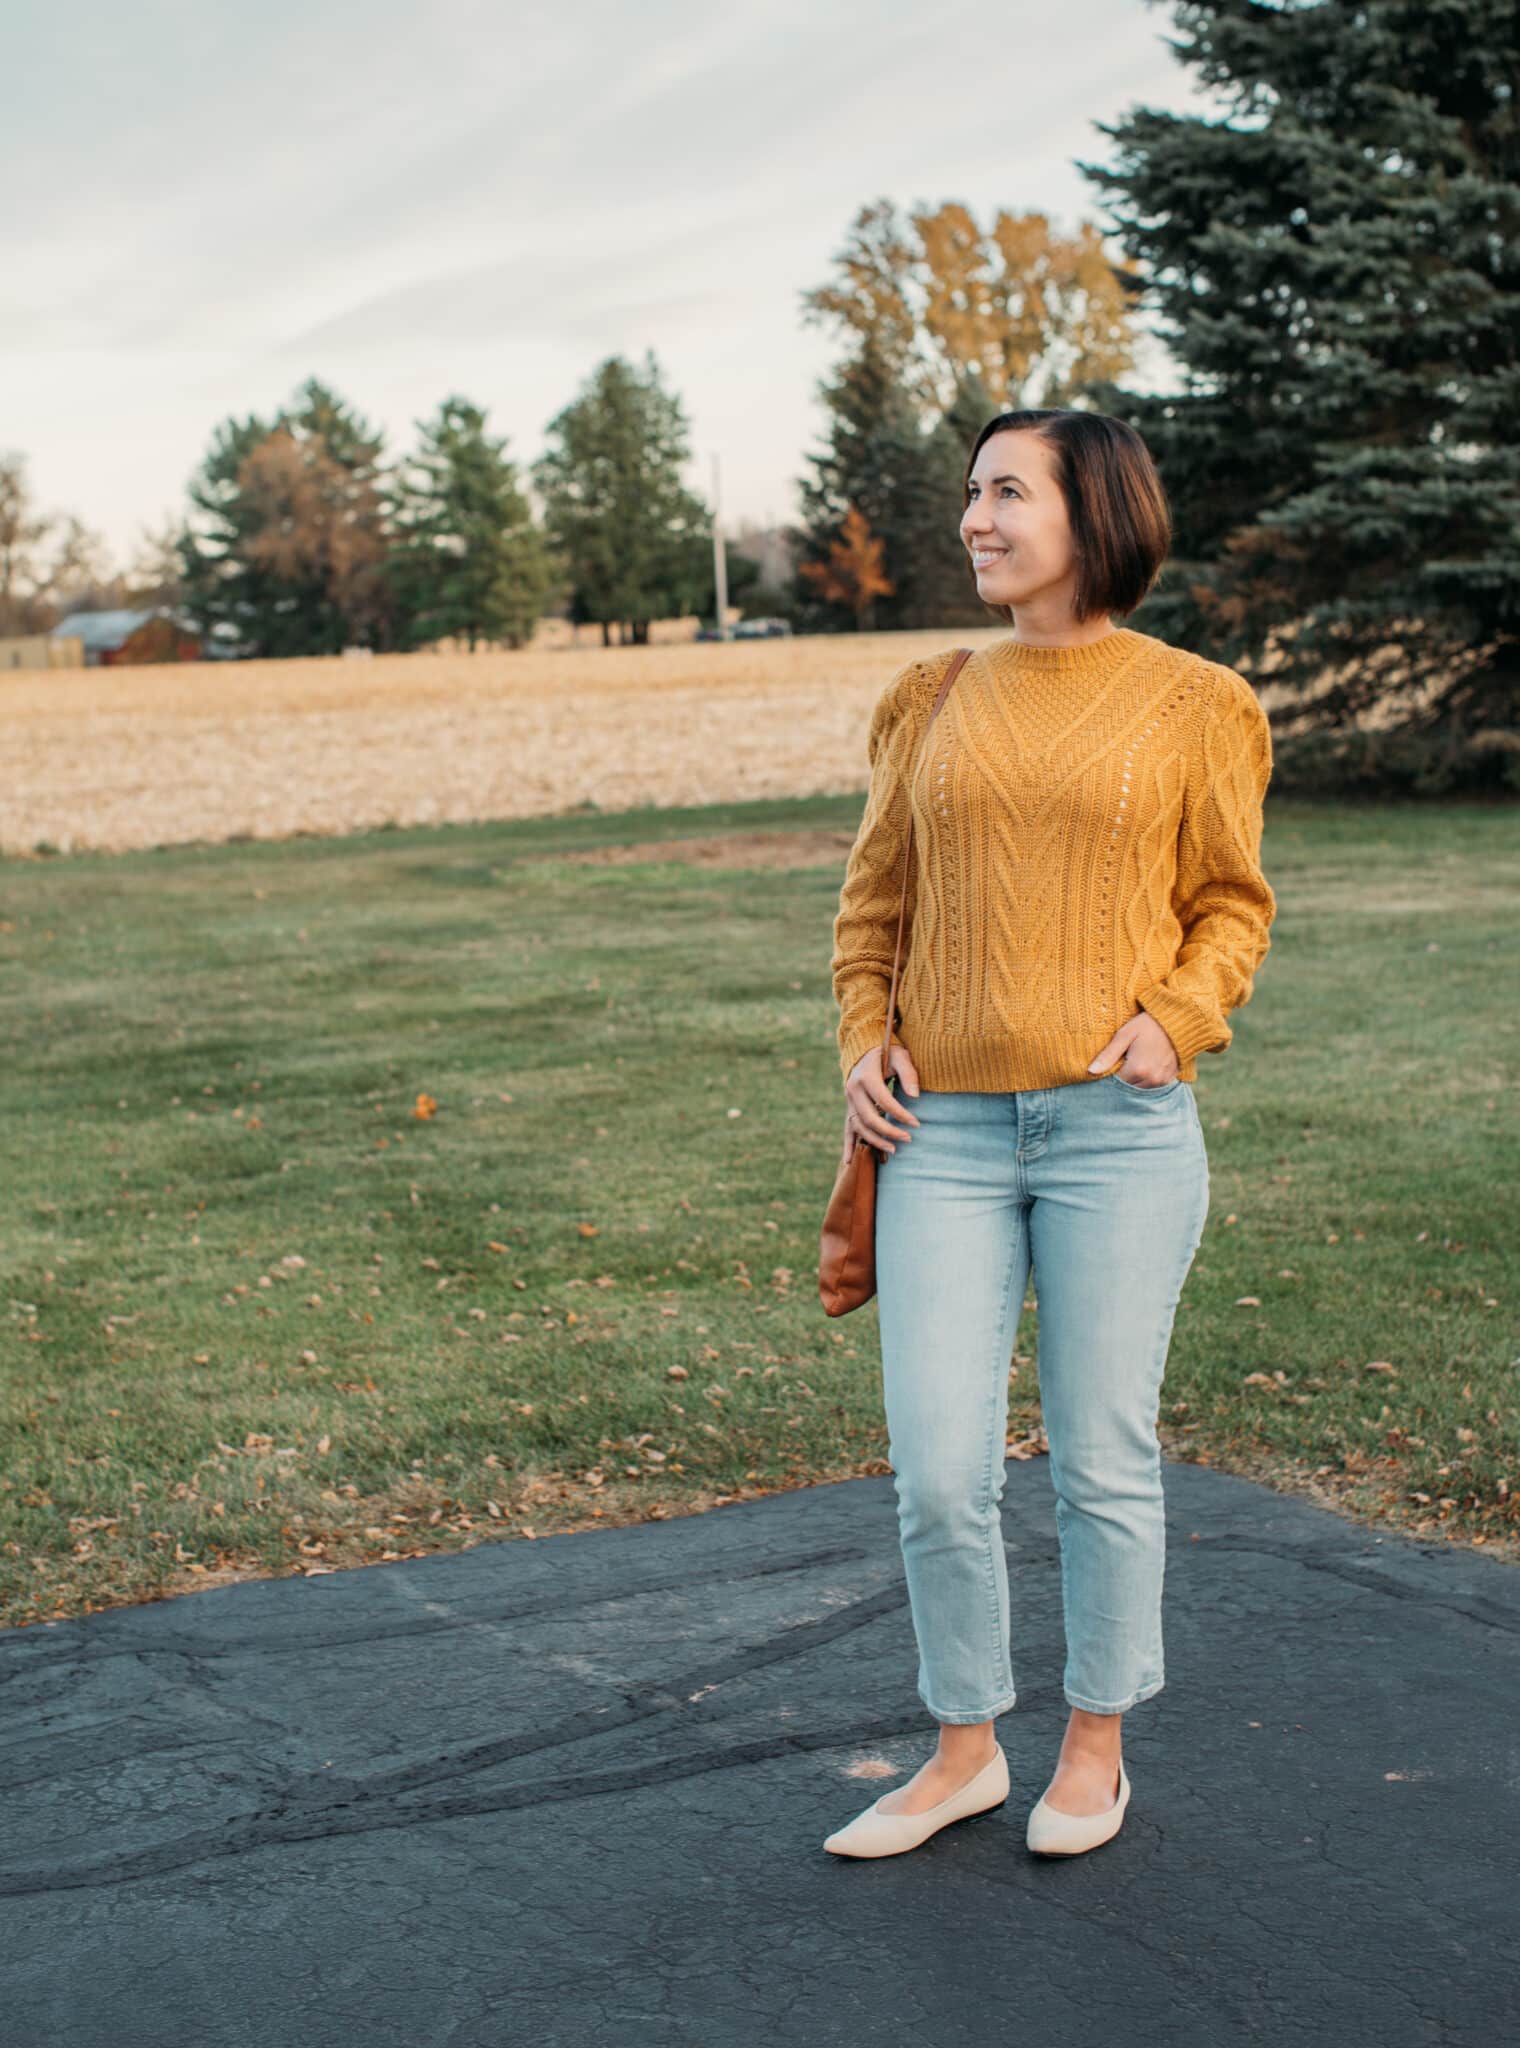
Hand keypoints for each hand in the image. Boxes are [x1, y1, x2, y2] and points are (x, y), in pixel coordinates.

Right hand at [843, 1044, 920, 1158]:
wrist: (865, 1050)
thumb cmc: (886, 1052)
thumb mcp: (900, 1056)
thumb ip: (909, 1074)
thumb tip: (915, 1096)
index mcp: (865, 1077)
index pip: (884, 1101)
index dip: (900, 1114)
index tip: (916, 1123)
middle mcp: (853, 1090)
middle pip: (869, 1117)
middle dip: (889, 1130)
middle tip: (908, 1138)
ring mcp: (849, 1101)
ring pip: (858, 1126)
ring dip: (874, 1140)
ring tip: (894, 1149)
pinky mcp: (849, 1108)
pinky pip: (847, 1129)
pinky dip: (847, 1146)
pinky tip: (848, 1161)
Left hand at [1087, 1010, 1179, 1087]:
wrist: (1180, 1020)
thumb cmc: (1149, 1024)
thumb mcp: (1125, 1035)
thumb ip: (1108, 1055)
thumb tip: (1091, 1071)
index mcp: (1137, 1069)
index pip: (1114, 1082)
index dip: (1109, 1072)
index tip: (1111, 1061)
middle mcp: (1150, 1079)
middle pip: (1127, 1087)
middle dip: (1121, 1077)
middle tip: (1122, 1059)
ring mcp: (1161, 1081)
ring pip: (1138, 1089)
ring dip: (1133, 1079)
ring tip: (1134, 1060)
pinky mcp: (1169, 1079)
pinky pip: (1151, 1086)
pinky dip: (1145, 1079)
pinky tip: (1145, 1064)